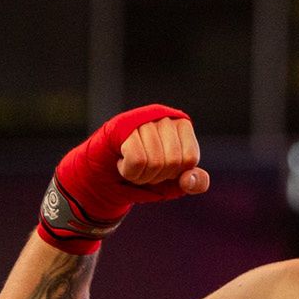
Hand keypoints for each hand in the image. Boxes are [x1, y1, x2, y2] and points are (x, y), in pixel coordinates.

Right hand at [38, 105, 208, 252]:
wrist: (103, 173)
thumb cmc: (144, 172)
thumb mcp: (175, 181)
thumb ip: (195, 182)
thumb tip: (189, 180)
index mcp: (181, 125)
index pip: (189, 159)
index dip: (175, 174)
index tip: (162, 169)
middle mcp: (163, 116)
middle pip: (173, 161)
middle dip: (157, 176)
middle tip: (144, 170)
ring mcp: (142, 119)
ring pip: (155, 162)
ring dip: (141, 176)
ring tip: (133, 167)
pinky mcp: (121, 127)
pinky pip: (137, 160)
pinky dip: (129, 171)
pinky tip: (122, 162)